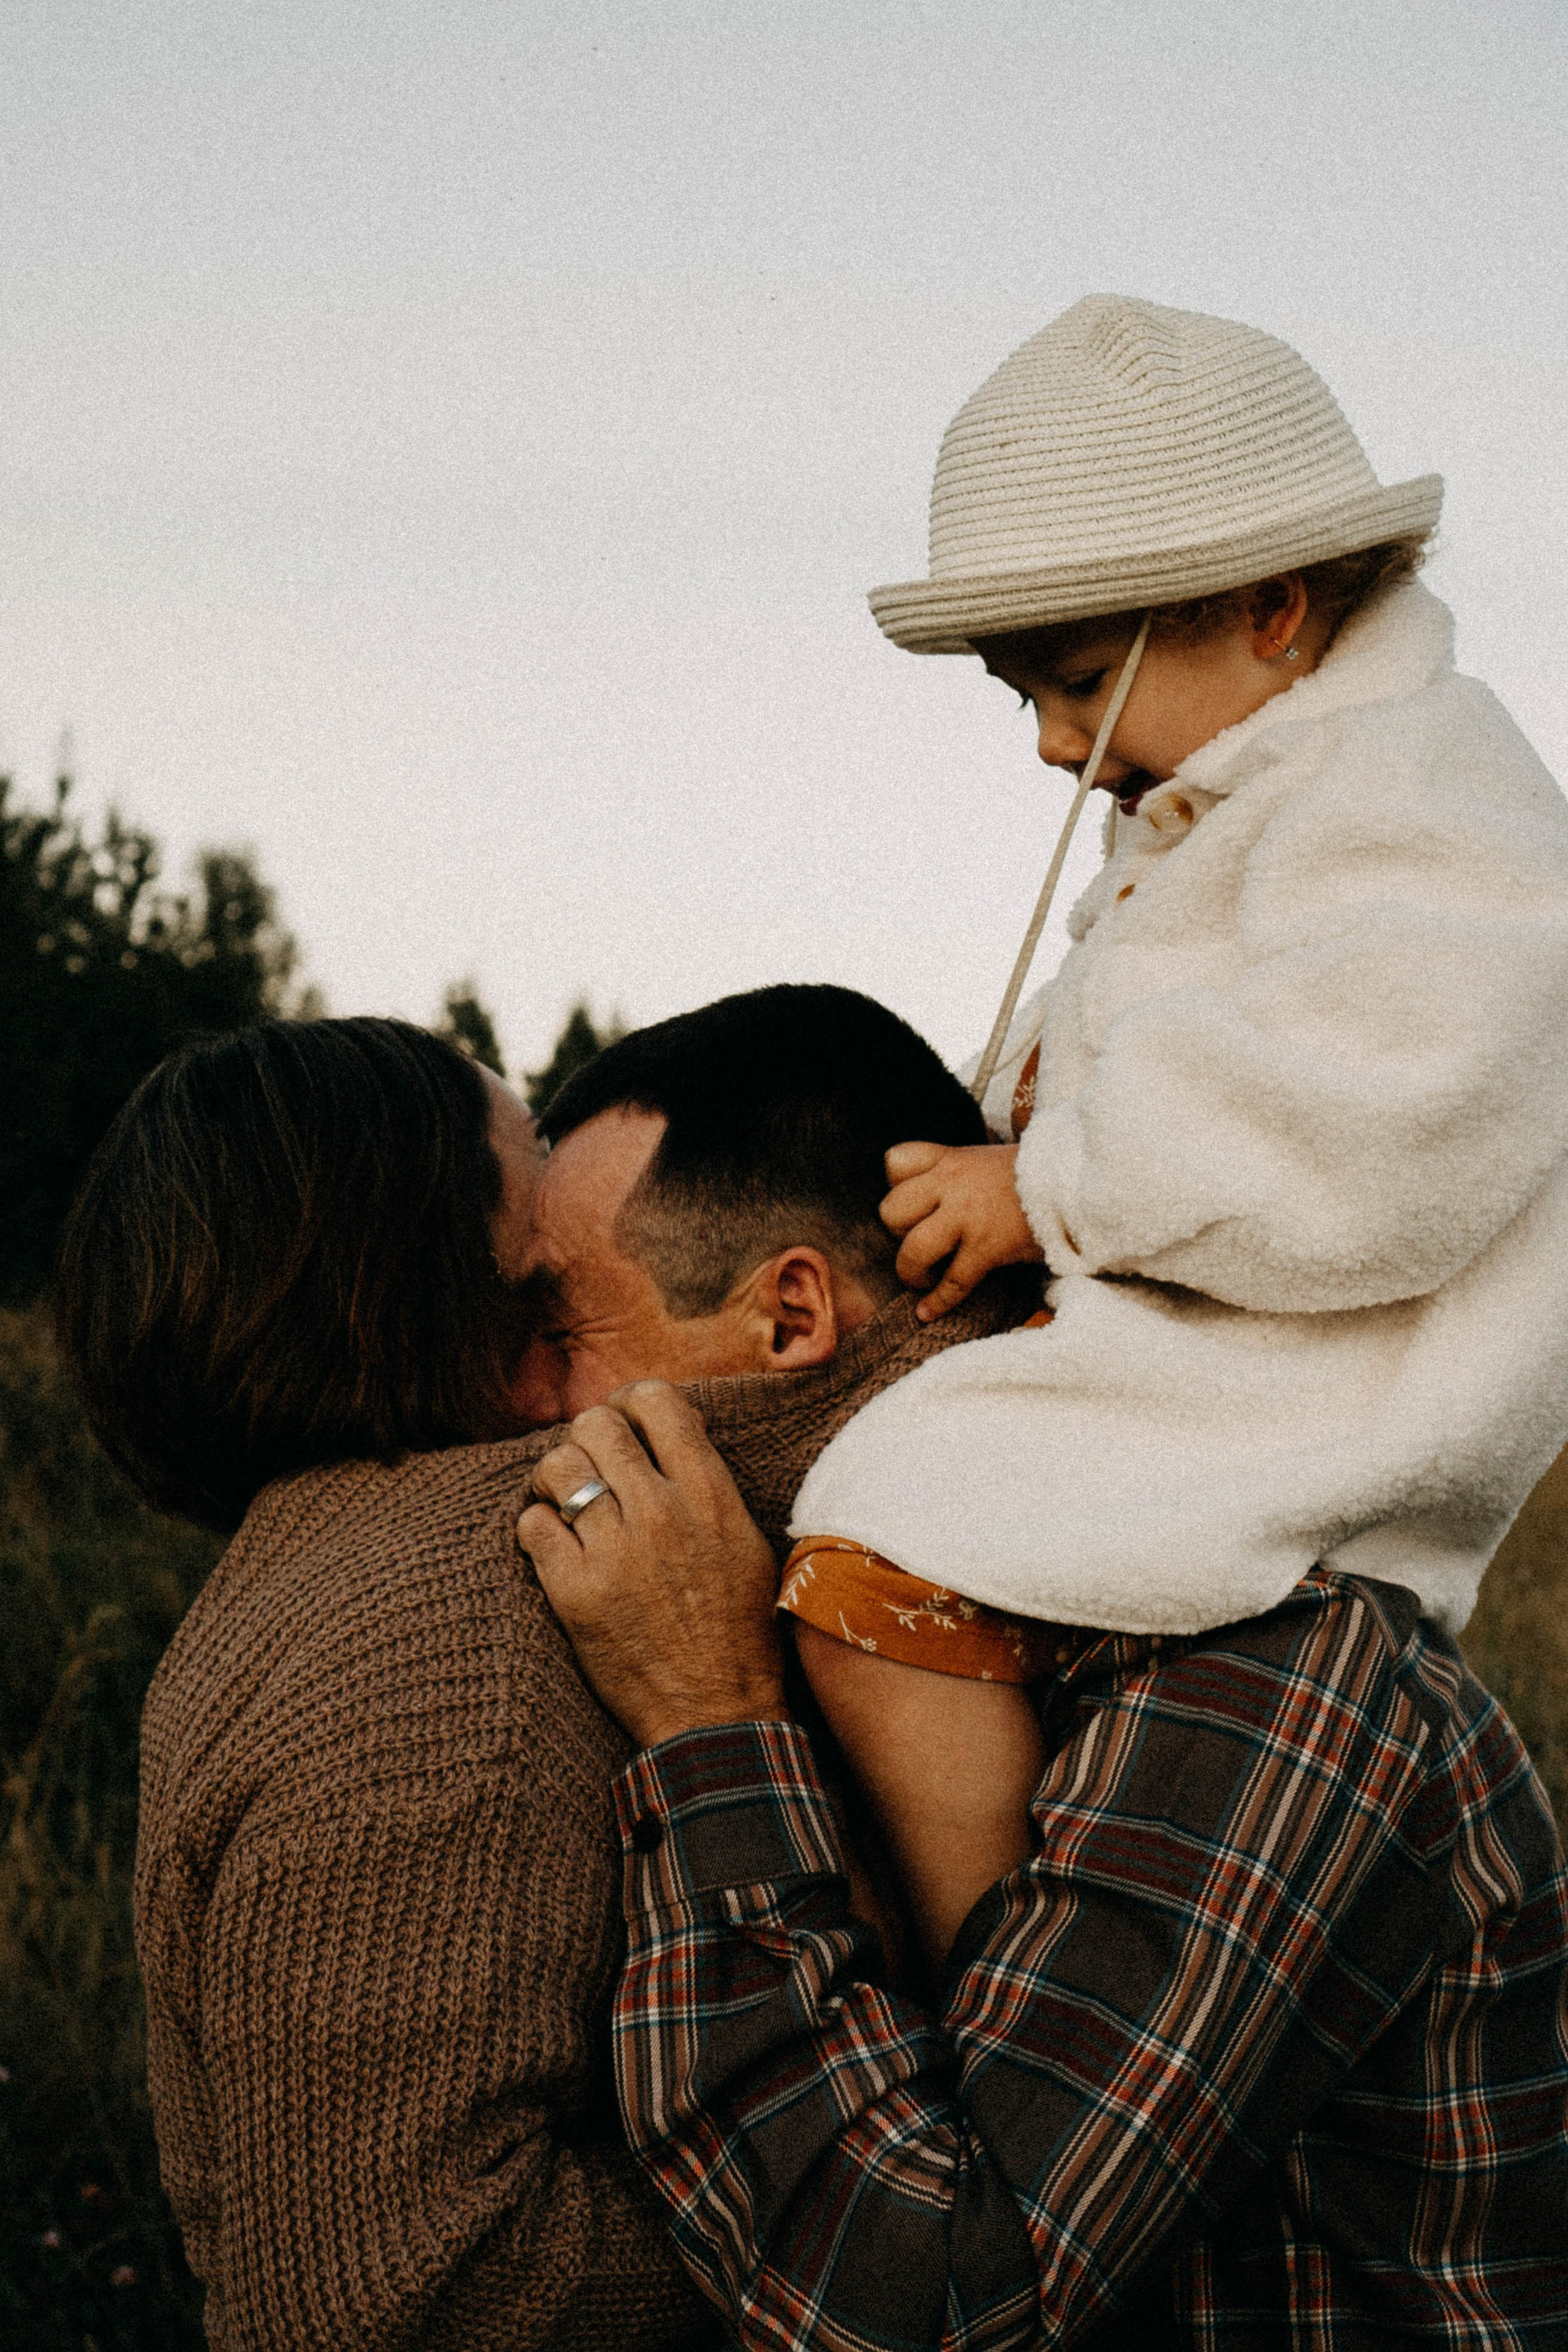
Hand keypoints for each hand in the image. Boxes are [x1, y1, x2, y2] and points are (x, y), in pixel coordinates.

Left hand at [517, 1381, 787, 1749]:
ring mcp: (615, 1552)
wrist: (718, 1713)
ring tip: (563, 1499)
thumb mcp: (747, 1545)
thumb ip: (709, 1486)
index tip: (627, 1424)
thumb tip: (673, 1436)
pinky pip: (533, 1526)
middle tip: (590, 1464)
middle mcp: (661, 1512)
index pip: (657, 1402)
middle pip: (596, 1424)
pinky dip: (537, 1528)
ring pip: (557, 1467)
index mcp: (710, 1495)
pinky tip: (553, 1545)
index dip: (631, 1402)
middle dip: (587, 1438)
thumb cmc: (739, 1633)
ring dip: (554, 1477)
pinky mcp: (575, 1593)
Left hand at [881, 1141, 1042, 1320]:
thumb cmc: (1038, 1175)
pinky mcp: (988, 1247)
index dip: (895, 1186)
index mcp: (953, 1160)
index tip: (912, 1203)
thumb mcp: (990, 1161)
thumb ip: (961, 1176)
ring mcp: (969, 1216)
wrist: (1079, 1182)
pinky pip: (952, 1282)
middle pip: (891, 1210)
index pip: (895, 1162)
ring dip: (911, 1271)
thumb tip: (940, 1201)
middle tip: (918, 1243)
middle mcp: (953, 1185)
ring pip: (913, 1249)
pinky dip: (937, 1303)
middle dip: (897, 1233)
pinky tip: (927, 1313)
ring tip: (921, 1279)